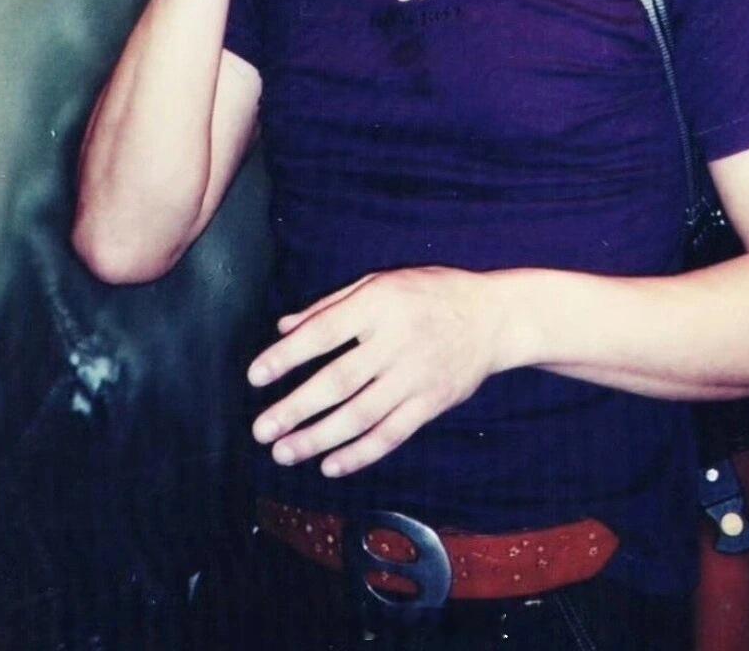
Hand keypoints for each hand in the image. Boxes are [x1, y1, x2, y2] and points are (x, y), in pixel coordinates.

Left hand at [247, 267, 509, 478]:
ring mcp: (417, 375)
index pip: (323, 332)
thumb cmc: (428, 293)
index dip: (286, 356)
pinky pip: (392, 434)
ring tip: (284, 453)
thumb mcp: (380, 282)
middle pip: (339, 381)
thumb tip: (283, 328)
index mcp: (379, 303)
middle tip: (261, 430)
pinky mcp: (433, 403)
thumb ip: (330, 306)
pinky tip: (330, 465)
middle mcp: (397, 341)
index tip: (255, 376)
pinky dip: (360, 454)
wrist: (494, 316)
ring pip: (361, 415)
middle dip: (295, 408)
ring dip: (319, 438)